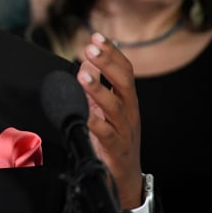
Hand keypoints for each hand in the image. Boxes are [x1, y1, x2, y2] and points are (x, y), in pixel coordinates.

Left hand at [76, 33, 143, 210]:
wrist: (123, 176)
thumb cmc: (113, 137)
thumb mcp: (105, 108)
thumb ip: (97, 85)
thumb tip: (87, 62)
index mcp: (127, 99)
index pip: (125, 70)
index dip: (112, 52)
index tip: (97, 36)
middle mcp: (129, 111)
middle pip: (124, 82)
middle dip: (108, 63)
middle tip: (90, 48)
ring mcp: (124, 129)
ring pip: (115, 106)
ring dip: (98, 89)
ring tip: (82, 76)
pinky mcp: (115, 148)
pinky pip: (105, 133)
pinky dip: (94, 122)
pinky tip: (84, 113)